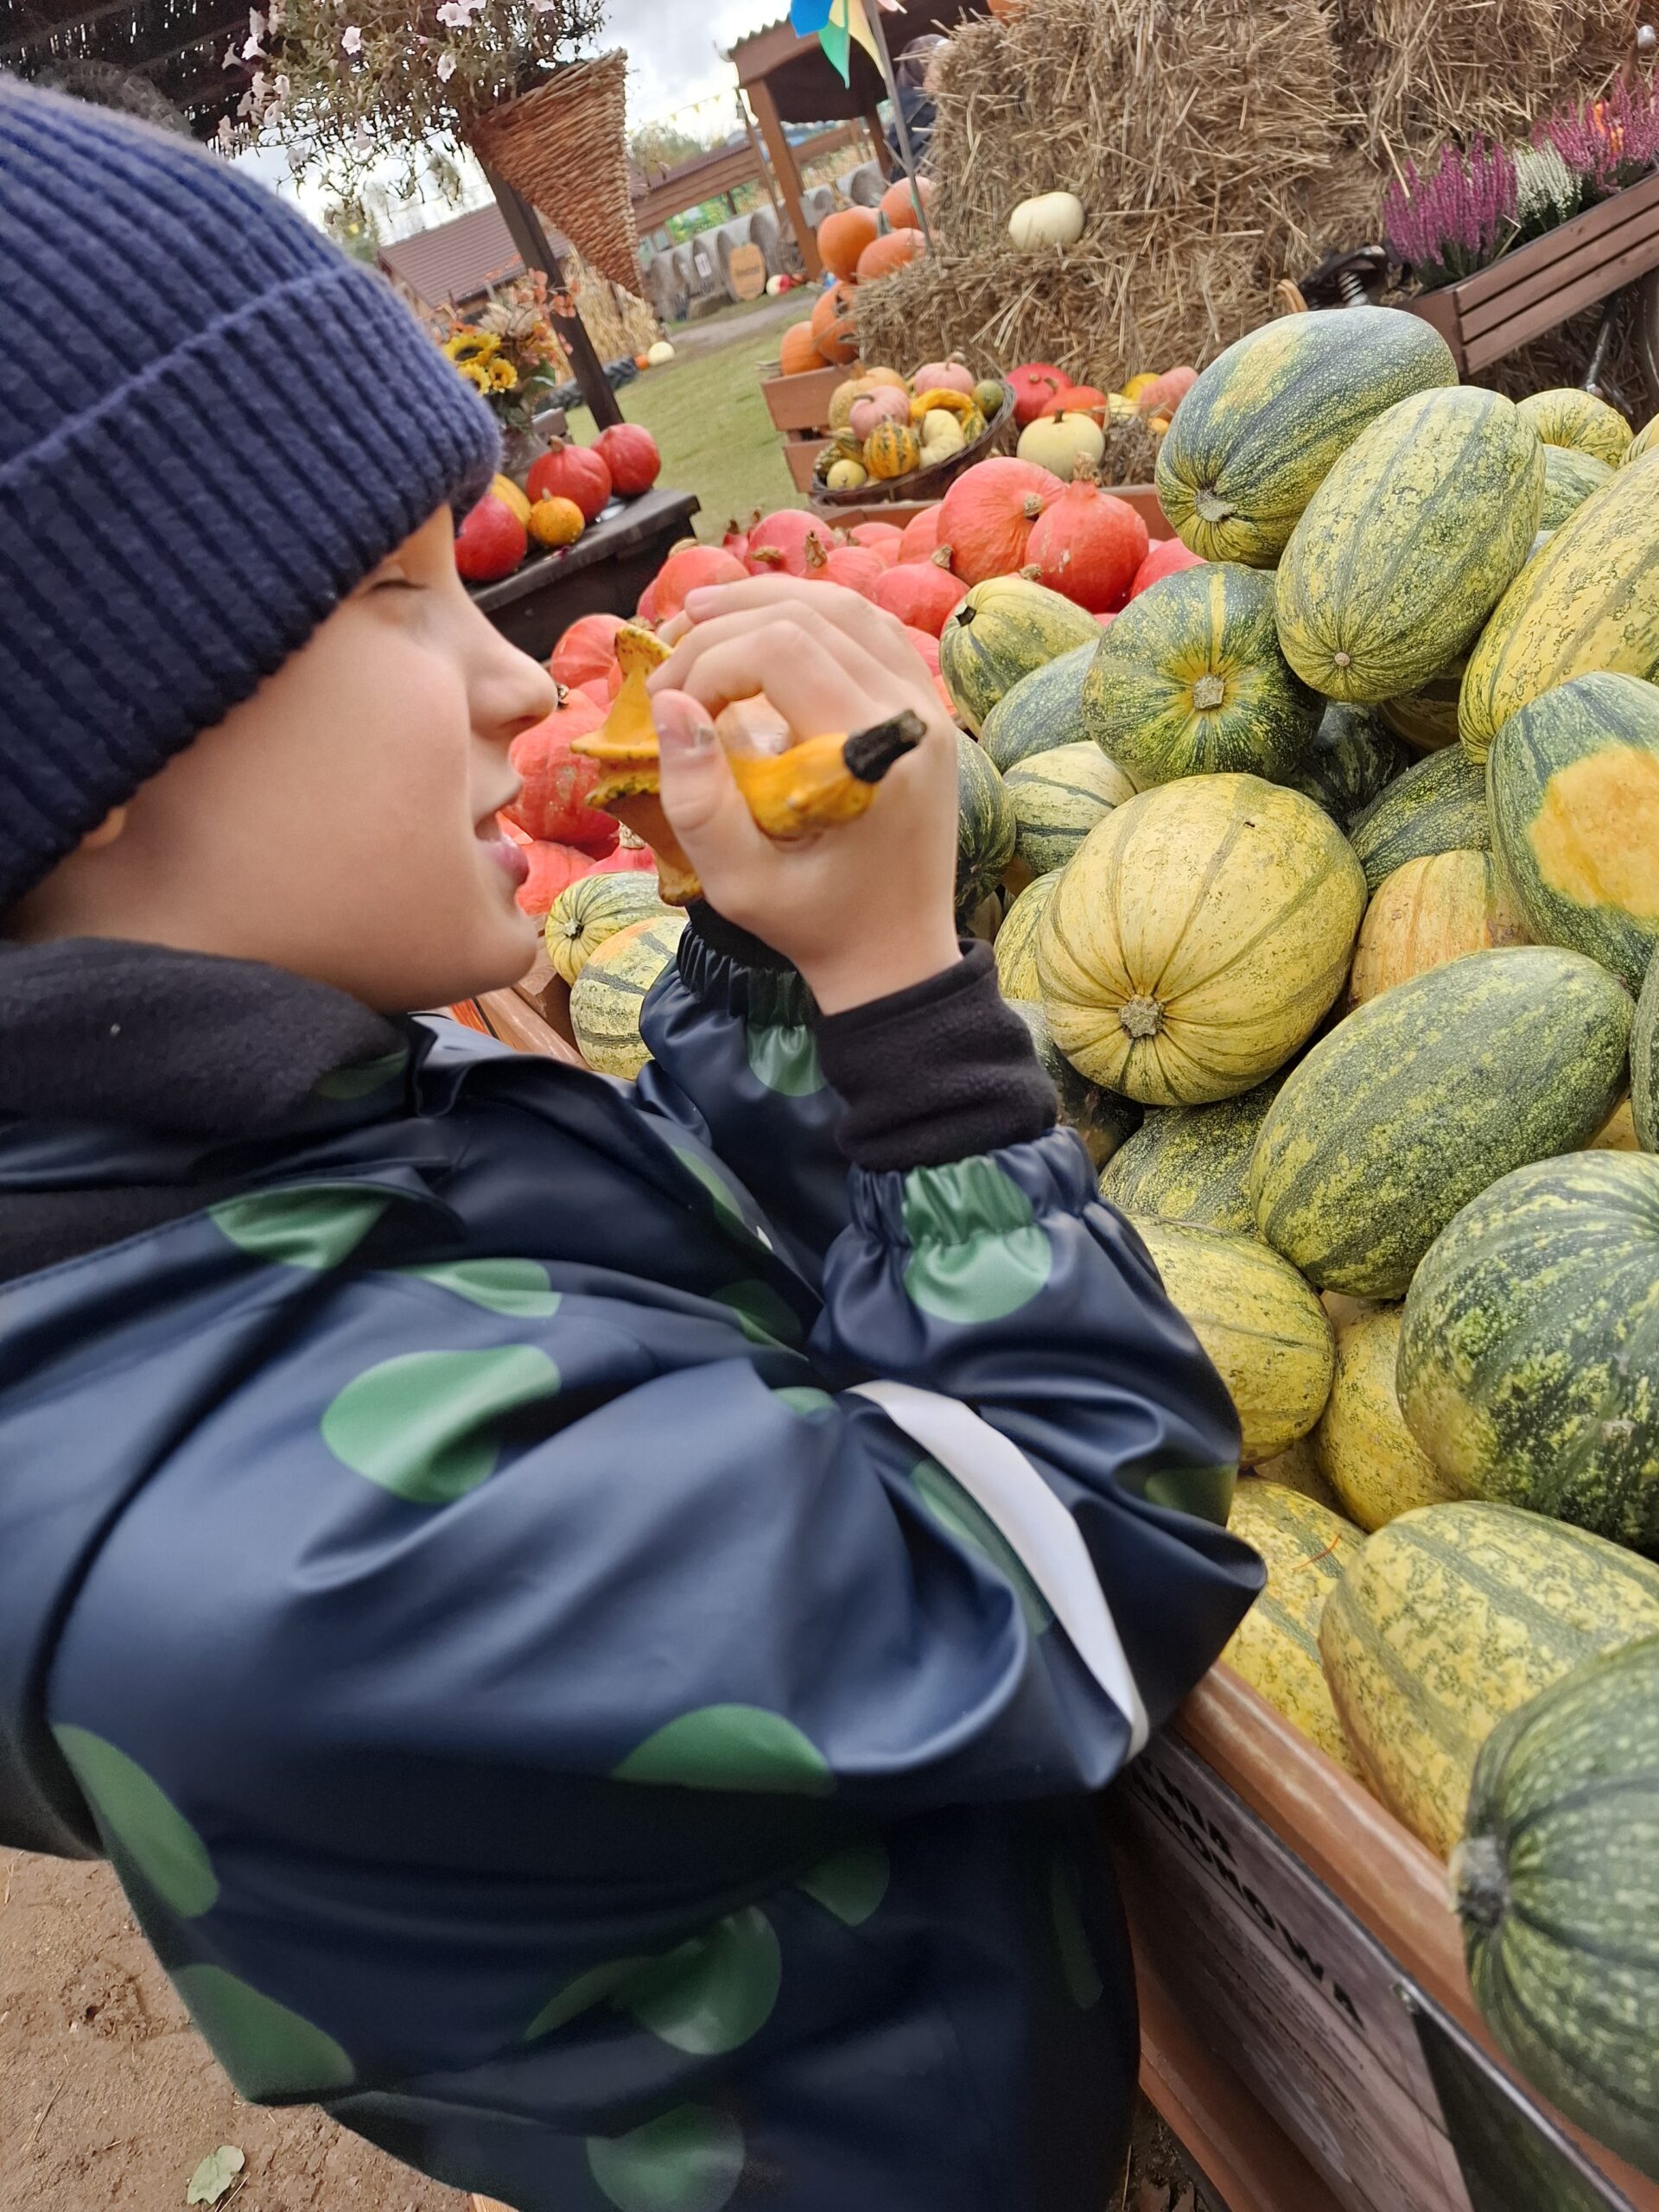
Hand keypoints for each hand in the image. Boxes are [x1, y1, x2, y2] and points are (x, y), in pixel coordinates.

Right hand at [649, 577, 960, 1014]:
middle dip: (722, 629)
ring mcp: (926, 704)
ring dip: (765, 603)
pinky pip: (869, 629)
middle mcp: (911, 713)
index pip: (780, 650)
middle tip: (666, 664)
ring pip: (844, 605)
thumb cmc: (814, 924)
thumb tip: (668, 705)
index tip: (666, 708)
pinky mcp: (922, 707)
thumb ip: (697, 799)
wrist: (895, 953)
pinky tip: (761, 625)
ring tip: (699, 617)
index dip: (707, 662)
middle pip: (809, 613)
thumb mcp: (739, 884)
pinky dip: (809, 615)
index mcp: (872, 752)